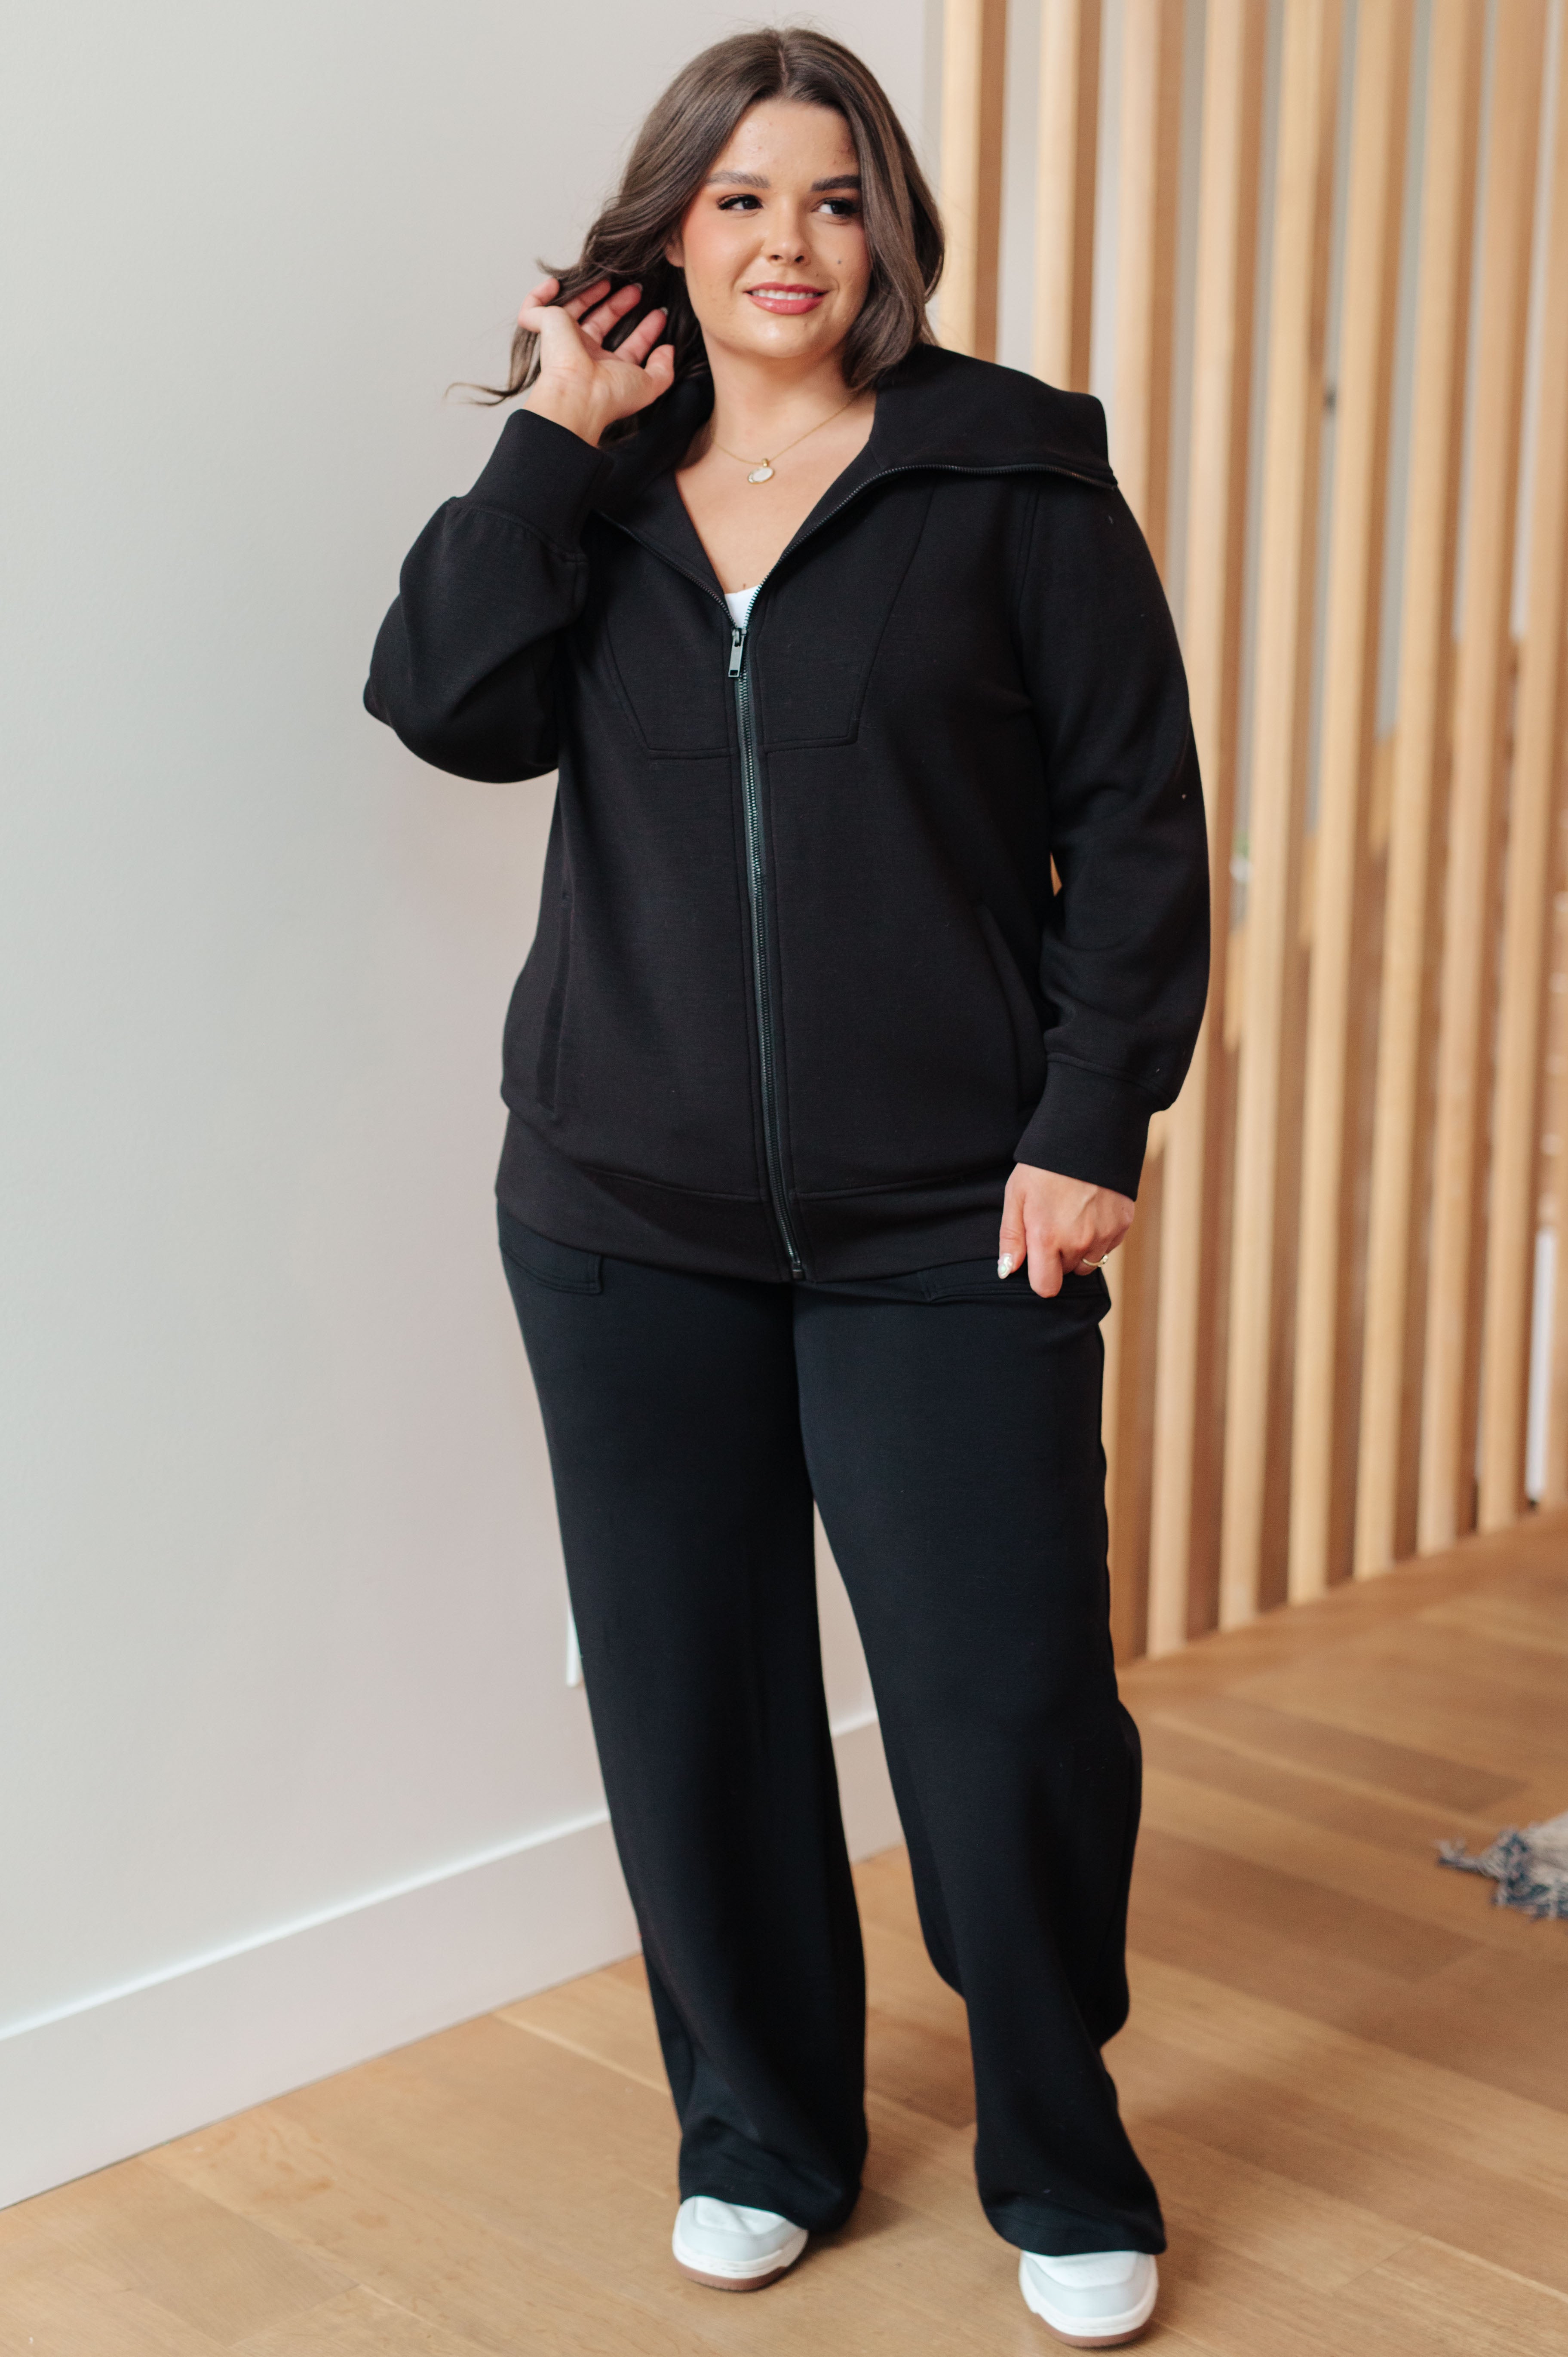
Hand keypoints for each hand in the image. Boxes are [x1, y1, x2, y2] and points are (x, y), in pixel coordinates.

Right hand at [518, 274, 674, 446]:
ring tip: (609, 278)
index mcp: (606, 370)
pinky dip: (540, 293)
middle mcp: (584, 355)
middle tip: (638, 290)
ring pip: (573, 309)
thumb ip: (664, 370)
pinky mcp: (545, 326)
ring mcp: (563, 340)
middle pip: (602, 323)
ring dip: (590, 291)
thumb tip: (669, 350)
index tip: (660, 314)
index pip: (628, 346)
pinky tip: (557, 284)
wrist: (577, 395)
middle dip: (621, 305)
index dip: (645, 330)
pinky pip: (533, 307)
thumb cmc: (609, 395)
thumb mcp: (648, 385)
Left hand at [997, 1164, 1133, 1297]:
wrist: (1086, 1135)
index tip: (1038, 1259)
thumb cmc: (1044, 1166)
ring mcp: (1104, 1234)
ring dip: (1079, 1248)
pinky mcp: (1123, 1224)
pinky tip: (1091, 1211)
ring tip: (1072, 1217)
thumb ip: (1011, 1237)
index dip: (1040, 1276)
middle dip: (1058, 1257)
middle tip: (1054, 1224)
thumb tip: (1007, 1271)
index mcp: (1047, 1237)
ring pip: (1088, 1262)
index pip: (1046, 1288)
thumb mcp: (1016, 1196)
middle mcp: (1078, 1242)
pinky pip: (1108, 1246)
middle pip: (1066, 1272)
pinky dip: (1099, 1235)